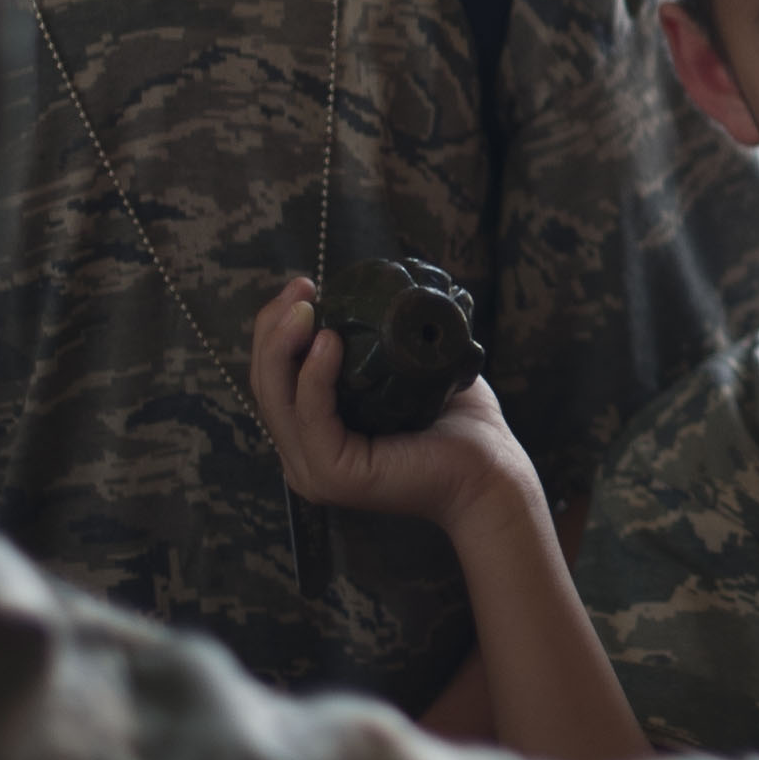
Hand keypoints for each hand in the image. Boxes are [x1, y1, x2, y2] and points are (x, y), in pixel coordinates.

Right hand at [245, 277, 535, 534]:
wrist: (492, 473)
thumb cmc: (458, 425)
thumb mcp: (408, 374)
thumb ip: (381, 344)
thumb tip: (370, 288)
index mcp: (313, 435)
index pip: (274, 378)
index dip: (276, 328)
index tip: (304, 286)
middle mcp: (303, 455)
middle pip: (266, 384)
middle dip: (273, 328)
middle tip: (301, 286)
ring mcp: (315, 469)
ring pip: (277, 399)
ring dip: (284, 345)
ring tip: (306, 305)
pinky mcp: (334, 474)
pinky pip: (311, 417)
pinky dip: (314, 375)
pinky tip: (328, 340)